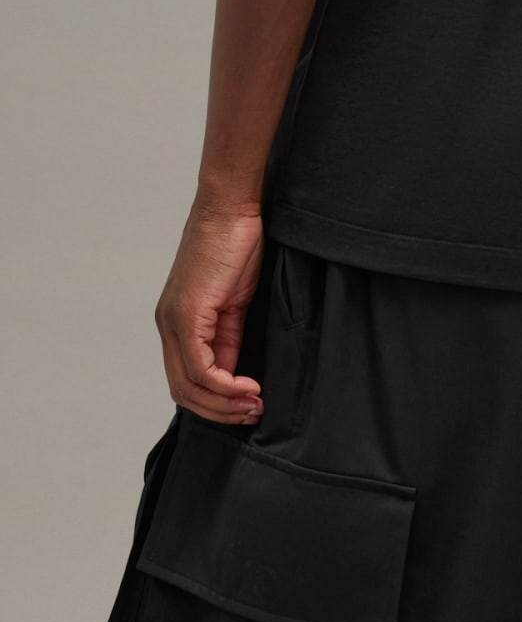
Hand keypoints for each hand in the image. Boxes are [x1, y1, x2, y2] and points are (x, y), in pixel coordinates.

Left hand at [156, 203, 264, 425]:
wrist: (232, 207)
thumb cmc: (238, 242)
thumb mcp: (236, 298)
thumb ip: (229, 334)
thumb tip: (232, 371)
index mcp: (178, 321)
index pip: (187, 378)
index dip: (216, 400)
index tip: (247, 405)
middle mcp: (167, 326)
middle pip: (183, 391)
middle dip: (219, 410)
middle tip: (252, 414)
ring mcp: (174, 322)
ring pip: (189, 385)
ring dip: (224, 403)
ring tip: (254, 405)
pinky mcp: (187, 315)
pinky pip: (201, 367)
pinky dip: (225, 385)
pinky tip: (247, 387)